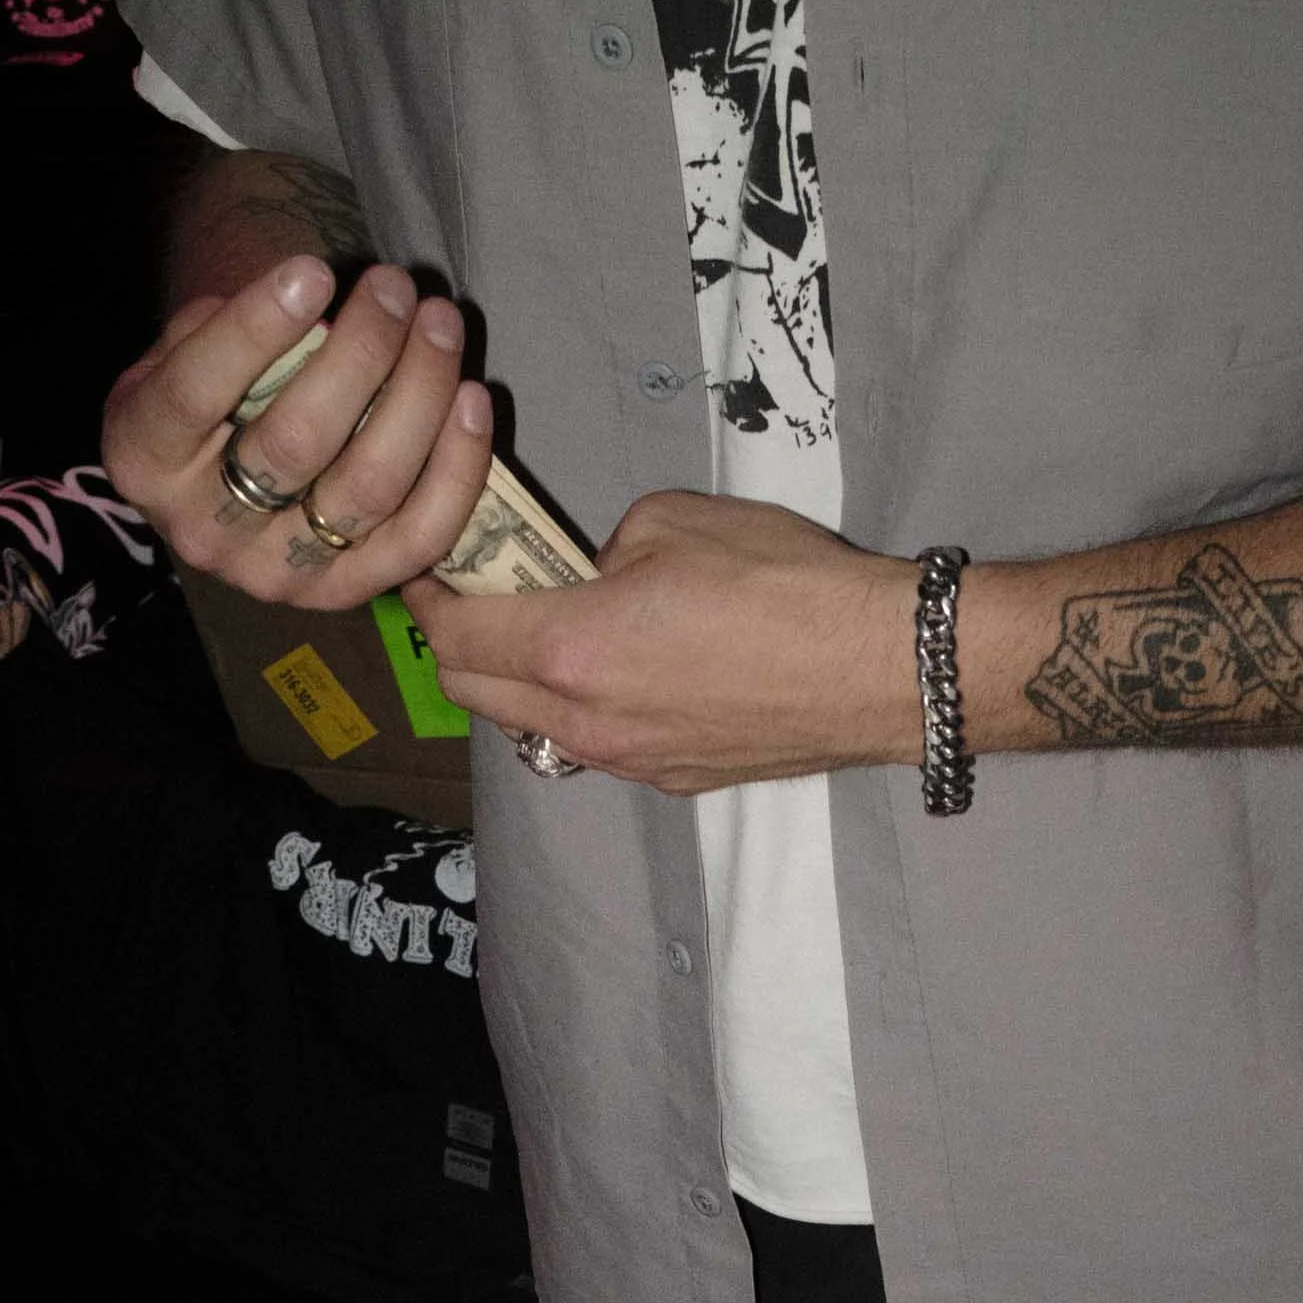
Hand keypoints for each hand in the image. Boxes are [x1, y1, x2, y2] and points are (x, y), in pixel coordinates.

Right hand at [101, 258, 494, 608]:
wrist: (218, 480)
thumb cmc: (209, 392)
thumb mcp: (185, 348)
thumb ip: (231, 329)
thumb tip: (321, 317)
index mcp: (143, 459)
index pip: (196, 391)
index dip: (257, 327)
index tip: (315, 270)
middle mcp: (205, 532)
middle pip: (298, 440)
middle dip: (361, 351)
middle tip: (395, 287)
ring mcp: (278, 576)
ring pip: (368, 488)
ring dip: (419, 396)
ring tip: (438, 324)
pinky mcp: (346, 595)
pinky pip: (419, 539)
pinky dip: (457, 469)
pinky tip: (472, 400)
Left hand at [412, 492, 920, 790]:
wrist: (876, 669)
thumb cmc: (783, 583)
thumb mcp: (674, 522)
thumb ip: (606, 549)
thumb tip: (594, 574)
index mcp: (570, 650)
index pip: (454, 634)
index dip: (426, 594)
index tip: (426, 562)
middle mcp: (584, 722)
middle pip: (474, 692)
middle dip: (456, 640)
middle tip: (473, 591)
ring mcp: (627, 763)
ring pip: (531, 726)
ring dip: (516, 680)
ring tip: (542, 629)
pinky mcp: (672, 780)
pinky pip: (593, 745)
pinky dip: (576, 707)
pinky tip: (616, 669)